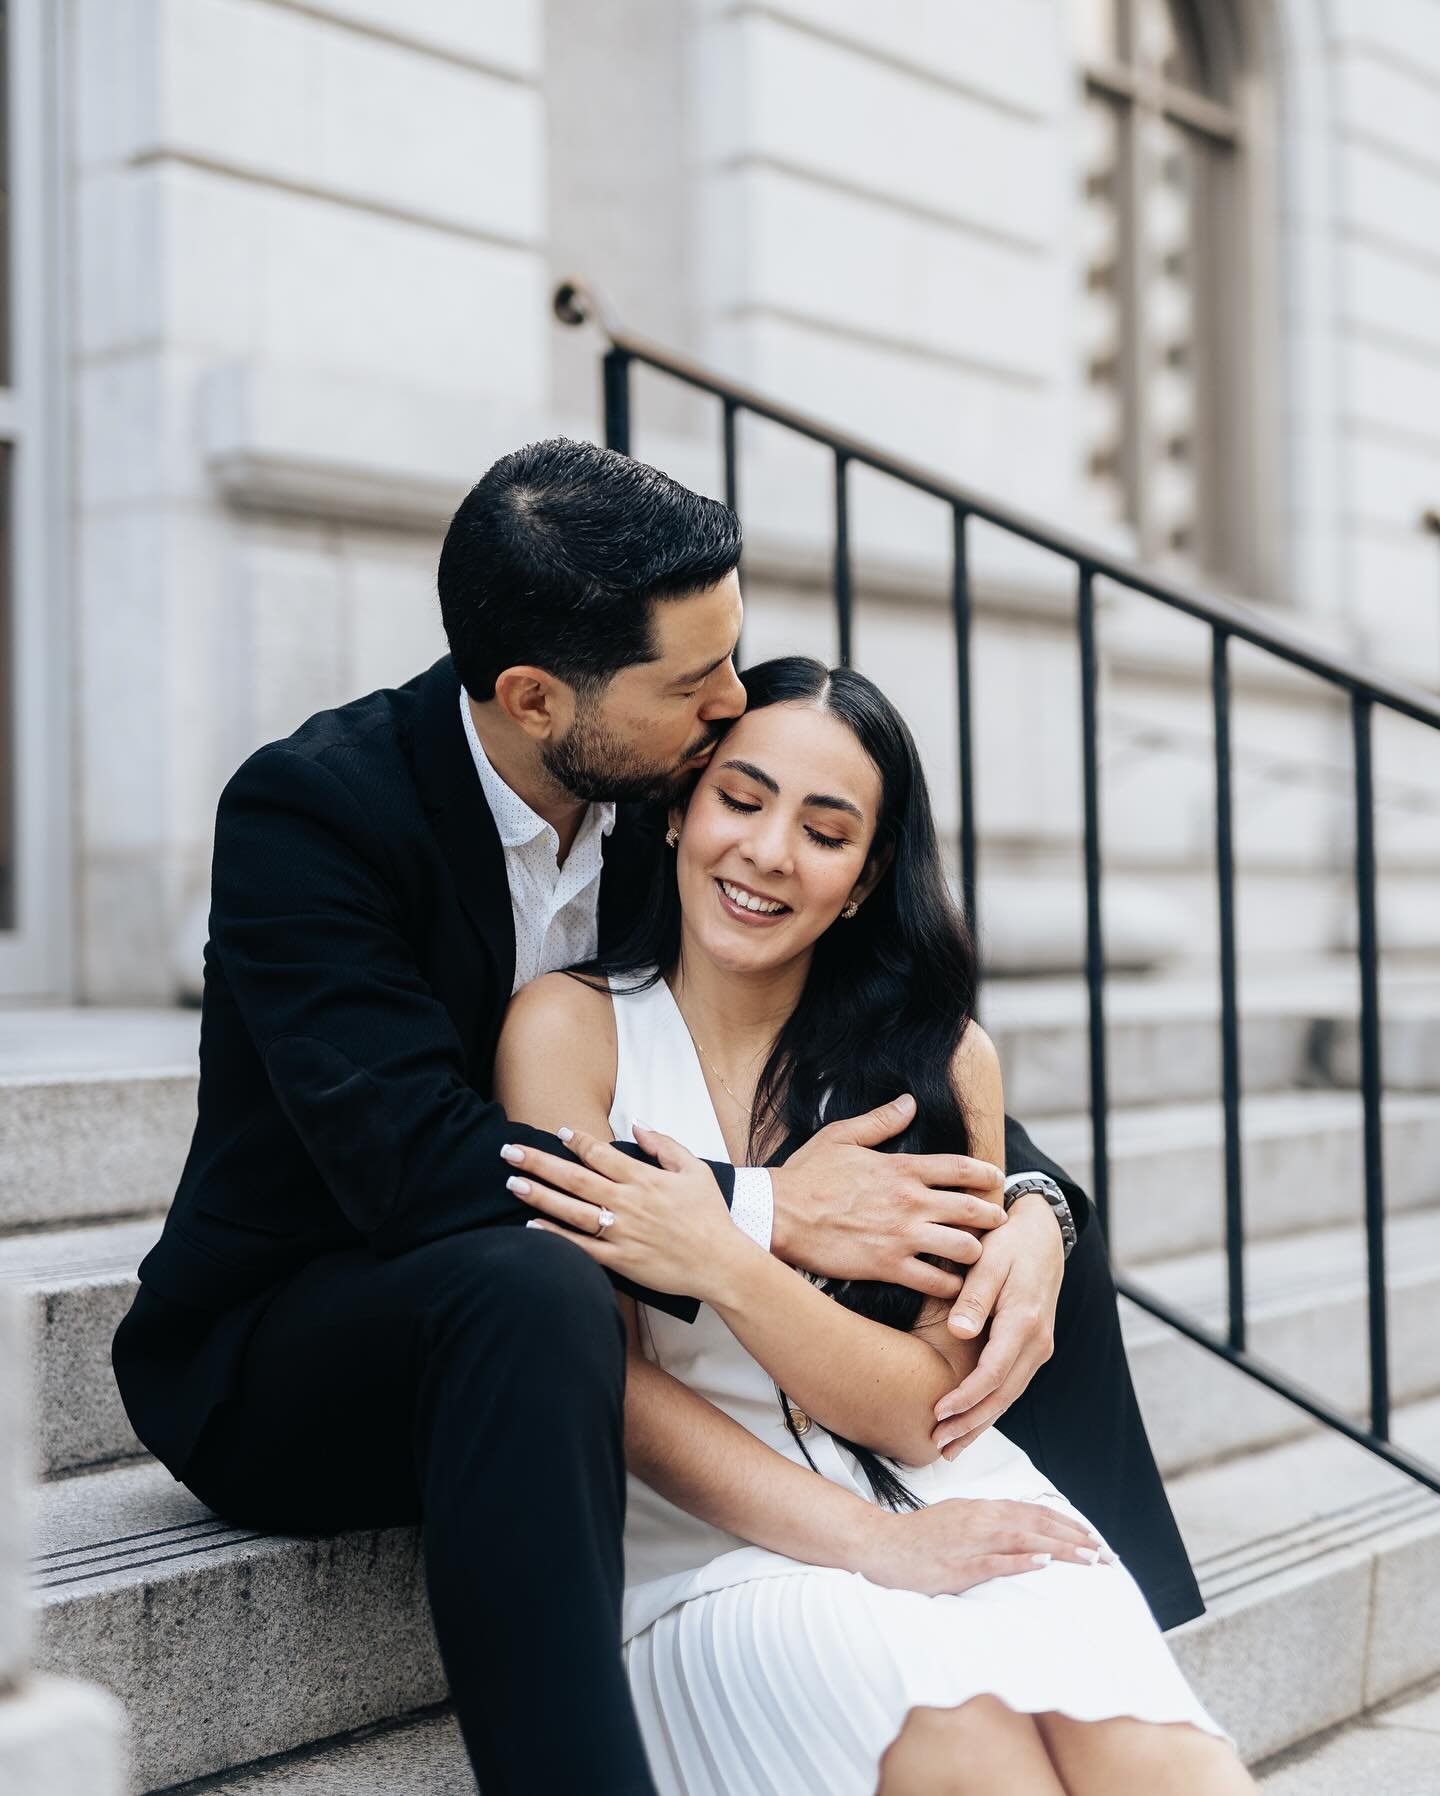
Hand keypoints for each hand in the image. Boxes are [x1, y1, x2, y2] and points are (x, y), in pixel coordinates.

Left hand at [501, 1125, 746, 1298]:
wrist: (720, 1263)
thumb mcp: (694, 1170)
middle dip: (540, 1162)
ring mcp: (621, 1232)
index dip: (577, 1141)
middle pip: (575, 1178)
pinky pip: (581, 1247)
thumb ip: (664, 1145)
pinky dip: (556, 1237)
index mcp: (644, 1179)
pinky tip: (532, 1227)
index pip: (601, 1154)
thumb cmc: (709, 1216)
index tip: (558, 1133)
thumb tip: (638, 1125)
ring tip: (513, 1183)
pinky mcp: (620, 1259)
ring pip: (572, 1210)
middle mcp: (627, 1202)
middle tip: (509, 1151)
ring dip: (540, 1196)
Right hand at [770, 1093, 1005, 1299]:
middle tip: (997, 1221)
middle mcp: (909, 1202)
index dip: (986, 1174)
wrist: (778, 1214)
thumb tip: (909, 1103)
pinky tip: (951, 1283)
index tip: (995, 1180)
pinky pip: (935, 1281)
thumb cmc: (807, 1175)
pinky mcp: (888, 1265)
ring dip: (975, 1252)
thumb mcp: (842, 1137)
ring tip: (974, 1255)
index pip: (960, 1168)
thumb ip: (880, 1121)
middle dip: (992, 1216)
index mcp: (901, 1169)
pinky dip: (949, 1285)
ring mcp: (901, 1236)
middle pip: (971, 1209)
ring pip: (963, 1248)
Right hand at [853, 1496, 1112, 1595]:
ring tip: (1090, 1559)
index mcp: (982, 1509)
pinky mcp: (958, 1566)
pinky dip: (1022, 1560)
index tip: (1092, 1538)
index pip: (1033, 1513)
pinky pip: (995, 1561)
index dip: (1065, 1524)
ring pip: (1024, 1540)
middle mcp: (981, 1519)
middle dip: (1075, 1539)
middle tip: (1106, 1554)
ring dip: (1060, 1549)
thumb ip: (987, 1522)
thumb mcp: (957, 1519)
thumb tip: (1019, 1530)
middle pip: (1036, 1524)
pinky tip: (1044, 1562)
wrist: (880, 1546)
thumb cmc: (919, 1537)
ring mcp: (970, 1542)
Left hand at [930, 1194, 1063, 1457]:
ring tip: (951, 1446)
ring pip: (1010, 1396)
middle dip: (971, 1424)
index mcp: (1024, 1321)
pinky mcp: (1034, 1347)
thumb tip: (960, 1332)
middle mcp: (1037, 1341)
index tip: (938, 1413)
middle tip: (940, 1445)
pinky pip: (1012, 1384)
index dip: (966, 1398)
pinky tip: (973, 1421)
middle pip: (1003, 1395)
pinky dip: (992, 1406)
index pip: (993, 1374)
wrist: (1042, 1234)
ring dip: (981, 1422)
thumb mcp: (988, 1260)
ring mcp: (1039, 1347)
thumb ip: (974, 1297)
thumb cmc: (1009, 1243)